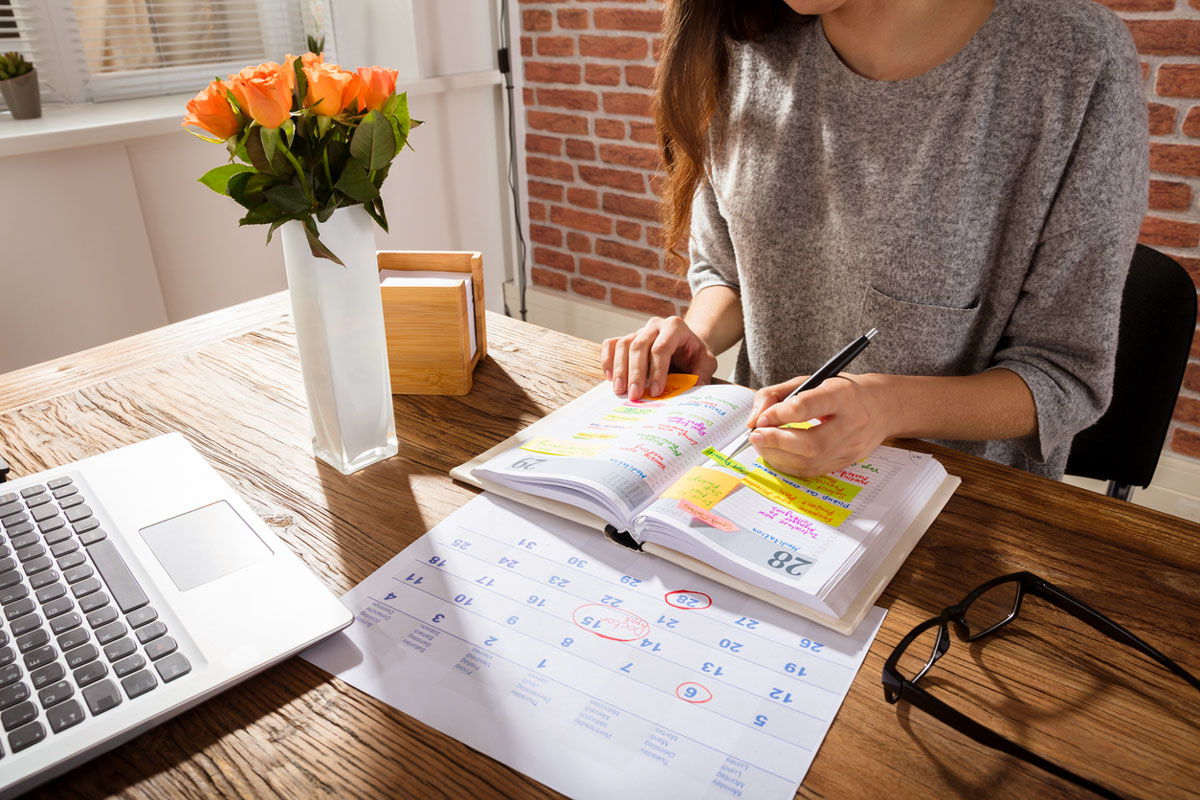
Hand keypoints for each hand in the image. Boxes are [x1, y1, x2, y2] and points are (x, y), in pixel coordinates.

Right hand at [600, 316, 718, 399]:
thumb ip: (703, 373)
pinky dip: (607, 360)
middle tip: (634, 395)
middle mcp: (655, 325)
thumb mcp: (706, 361)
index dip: (657, 371)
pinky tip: (610, 378)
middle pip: (639, 346)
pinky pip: (611, 344)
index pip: (661, 348)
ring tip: (620, 390)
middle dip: (635, 373)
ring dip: (619, 369)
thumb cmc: (694, 354)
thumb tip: (695, 387)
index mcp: (675, 327)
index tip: (656, 391)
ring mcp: (639, 331)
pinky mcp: (627, 338)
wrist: (686, 345)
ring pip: (623, 345)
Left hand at [747, 373, 891, 476]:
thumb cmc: (841, 391)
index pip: (807, 406)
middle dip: (776, 441)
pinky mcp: (847, 462)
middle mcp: (852, 423)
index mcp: (843, 395)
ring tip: (762, 445)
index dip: (779, 414)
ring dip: (778, 456)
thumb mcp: (810, 380)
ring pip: (810, 461)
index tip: (761, 419)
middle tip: (755, 436)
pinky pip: (812, 471)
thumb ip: (777, 394)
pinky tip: (776, 455)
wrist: (881, 407)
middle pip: (811, 443)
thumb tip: (754, 419)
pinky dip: (788, 465)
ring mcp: (851, 447)